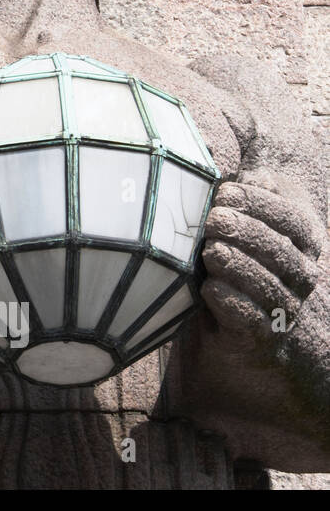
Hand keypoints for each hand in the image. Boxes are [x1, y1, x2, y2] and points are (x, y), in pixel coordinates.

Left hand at [200, 171, 326, 350]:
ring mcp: (284, 306)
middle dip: (246, 232)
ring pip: (268, 285)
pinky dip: (230, 300)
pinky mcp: (261, 334)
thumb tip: (251, 175)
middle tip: (213, 220)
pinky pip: (250, 318)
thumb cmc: (233, 257)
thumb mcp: (241, 221)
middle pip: (281, 251)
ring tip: (211, 252)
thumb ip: (249, 196)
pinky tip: (209, 287)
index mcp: (302, 243)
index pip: (293, 220)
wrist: (229, 321)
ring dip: (238, 266)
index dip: (261, 204)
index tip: (224, 194)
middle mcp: (301, 275)